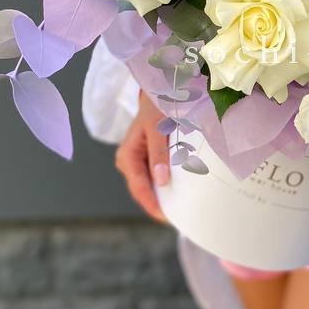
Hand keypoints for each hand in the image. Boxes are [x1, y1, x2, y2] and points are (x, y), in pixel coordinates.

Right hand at [114, 92, 169, 223]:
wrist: (159, 90)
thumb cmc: (157, 106)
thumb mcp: (158, 128)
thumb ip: (158, 154)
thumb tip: (160, 182)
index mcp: (128, 156)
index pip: (139, 188)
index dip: (152, 204)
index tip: (167, 217)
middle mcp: (129, 161)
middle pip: (143, 190)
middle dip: (158, 204)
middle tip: (178, 217)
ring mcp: (137, 161)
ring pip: (149, 185)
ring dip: (162, 195)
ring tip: (180, 207)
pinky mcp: (146, 159)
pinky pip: (154, 177)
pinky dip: (165, 184)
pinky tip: (177, 191)